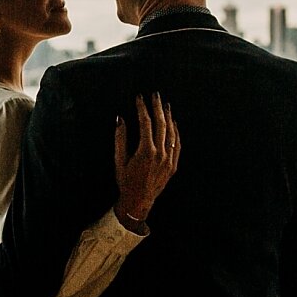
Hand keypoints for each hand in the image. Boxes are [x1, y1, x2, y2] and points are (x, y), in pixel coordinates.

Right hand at [114, 93, 179, 225]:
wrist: (138, 201)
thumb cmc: (126, 181)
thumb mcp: (118, 160)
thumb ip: (120, 139)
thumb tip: (120, 119)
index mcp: (146, 151)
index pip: (145, 123)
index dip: (142, 108)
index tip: (139, 98)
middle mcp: (160, 154)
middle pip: (161, 124)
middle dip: (157, 107)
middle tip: (155, 95)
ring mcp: (169, 160)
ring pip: (172, 133)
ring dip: (168, 117)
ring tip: (165, 105)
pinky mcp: (173, 165)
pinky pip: (178, 144)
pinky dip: (176, 132)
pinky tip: (174, 123)